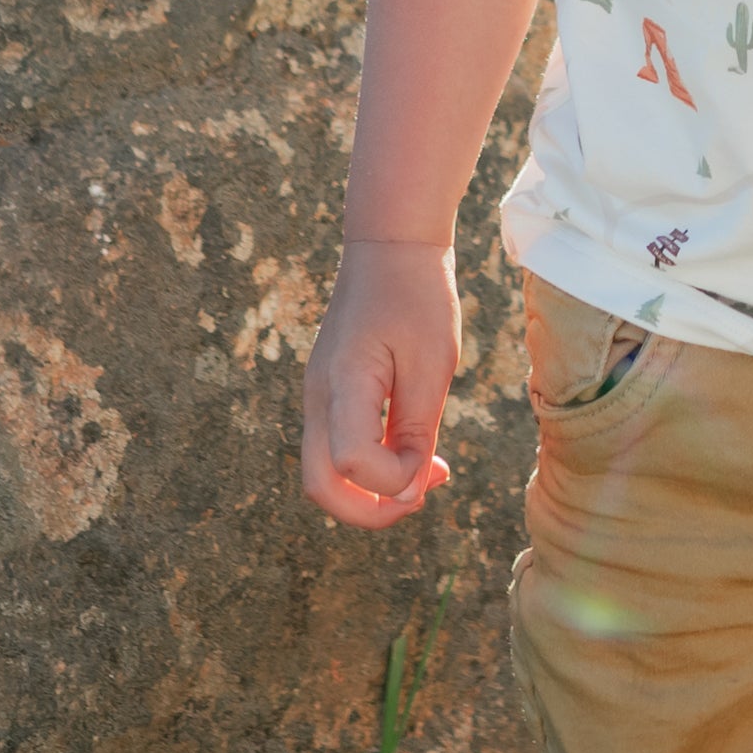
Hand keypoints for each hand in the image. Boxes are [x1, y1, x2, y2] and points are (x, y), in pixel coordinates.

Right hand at [301, 237, 460, 527]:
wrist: (392, 241)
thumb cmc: (418, 294)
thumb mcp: (433, 363)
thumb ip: (417, 431)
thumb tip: (409, 491)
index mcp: (342, 384)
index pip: (350, 465)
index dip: (393, 481)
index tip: (435, 461)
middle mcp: (318, 396)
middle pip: (321, 486)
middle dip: (370, 510)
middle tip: (422, 496)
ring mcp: (318, 394)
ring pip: (325, 472)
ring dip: (372, 489)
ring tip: (426, 470)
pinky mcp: (330, 390)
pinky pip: (338, 445)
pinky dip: (370, 464)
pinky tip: (412, 449)